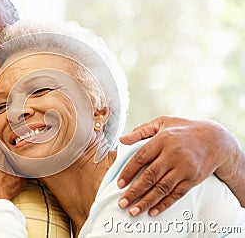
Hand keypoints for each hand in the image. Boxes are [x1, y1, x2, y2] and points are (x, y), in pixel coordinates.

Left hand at [117, 115, 243, 216]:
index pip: (141, 157)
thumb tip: (122, 139)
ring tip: (134, 211)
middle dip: (134, 191)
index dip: (128, 171)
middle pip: (150, 176)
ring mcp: (184, 168)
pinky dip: (164, 204)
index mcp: (162, 139)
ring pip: (162, 188)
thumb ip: (141, 131)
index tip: (119, 184)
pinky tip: (153, 211)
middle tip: (122, 202)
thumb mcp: (162, 123)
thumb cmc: (183, 129)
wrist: (215, 139)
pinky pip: (176, 194)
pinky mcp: (193, 179)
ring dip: (147, 201)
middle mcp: (173, 154)